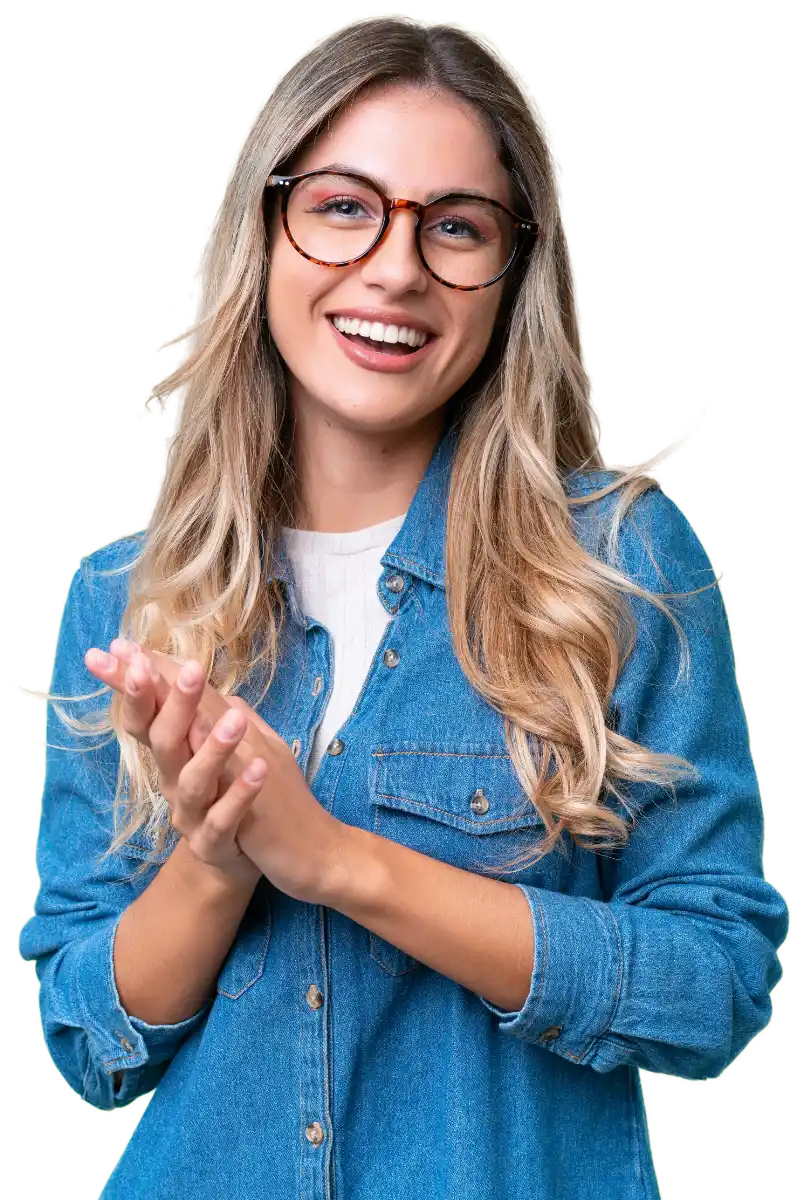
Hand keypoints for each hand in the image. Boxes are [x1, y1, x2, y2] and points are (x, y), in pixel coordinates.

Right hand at [86, 642, 350, 903]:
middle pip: (164, 740)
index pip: (145, 714)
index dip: (131, 685)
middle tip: (190, 669)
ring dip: (214, 747)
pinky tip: (260, 768)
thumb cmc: (227, 793)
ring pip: (193, 781)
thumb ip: (198, 708)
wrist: (251, 857)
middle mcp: (174, 782)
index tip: (122, 649)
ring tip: (235, 720)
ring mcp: (192, 815)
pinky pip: (224, 819)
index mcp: (173, 754)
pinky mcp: (213, 844)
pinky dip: (240, 794)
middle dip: (173, 703)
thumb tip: (176, 661)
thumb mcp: (211, 746)